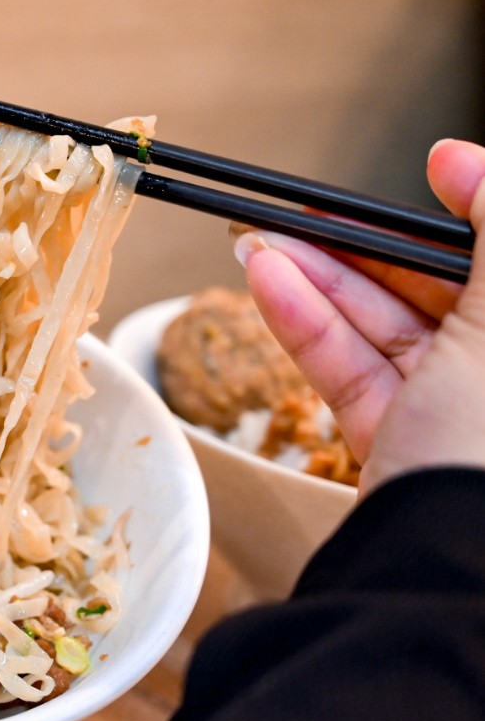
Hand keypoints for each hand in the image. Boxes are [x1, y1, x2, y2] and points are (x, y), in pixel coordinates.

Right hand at [233, 138, 484, 494]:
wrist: (436, 562)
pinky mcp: (400, 441)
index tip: (429, 167)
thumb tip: (460, 158)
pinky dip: (306, 327)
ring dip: (317, 281)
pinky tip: (267, 285)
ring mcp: (456, 412)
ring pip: (385, 328)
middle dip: (365, 247)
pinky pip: (352, 369)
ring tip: (257, 241)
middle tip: (304, 210)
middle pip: (439, 289)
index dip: (465, 211)